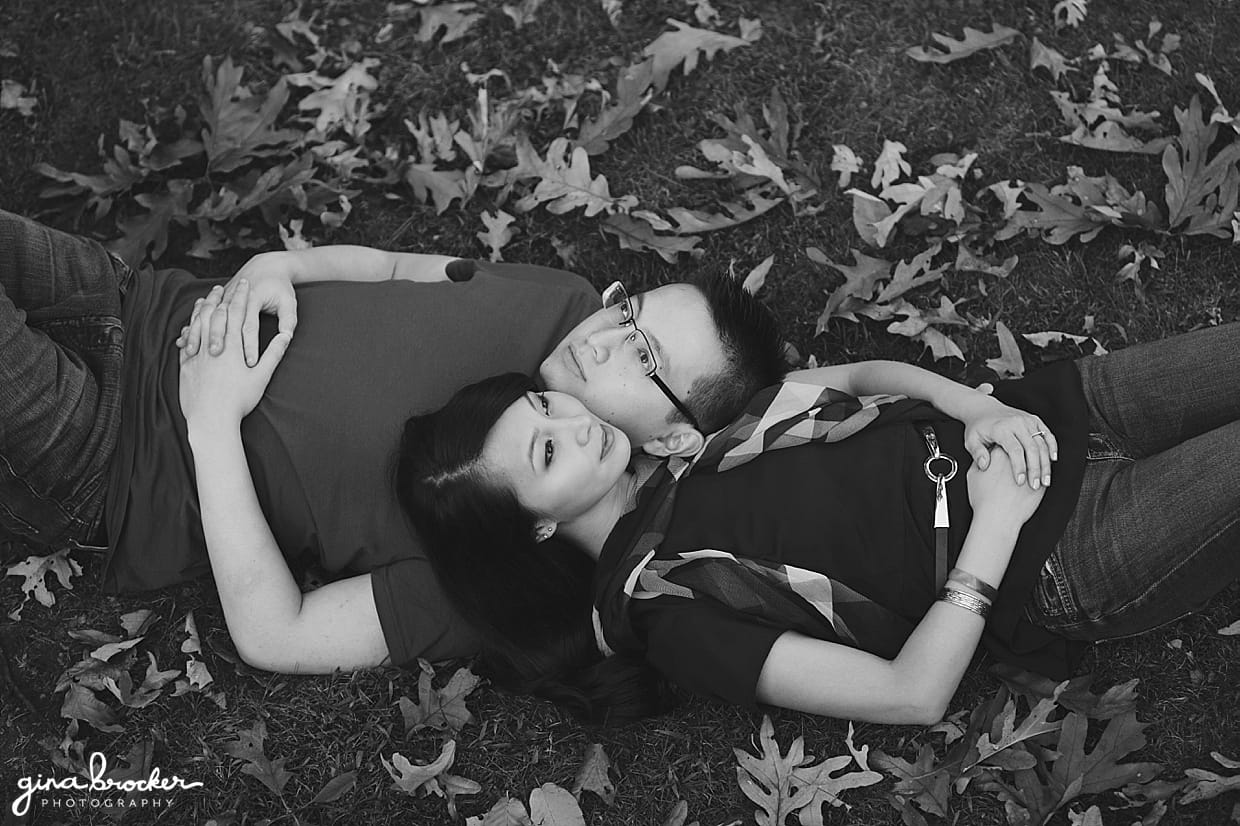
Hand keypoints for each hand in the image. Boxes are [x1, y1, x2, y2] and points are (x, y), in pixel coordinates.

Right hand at [177, 251, 298, 365]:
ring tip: (191, 353)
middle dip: (218, 341)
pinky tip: (182, 343)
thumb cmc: (280, 287)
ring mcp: (222, 298)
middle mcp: (234, 297)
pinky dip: (191, 328)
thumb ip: (289, 320)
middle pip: (223, 322)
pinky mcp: (216, 300)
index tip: (250, 364)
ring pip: (207, 318)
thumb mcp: (289, 302)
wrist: (266, 266)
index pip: (250, 327)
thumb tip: (287, 338)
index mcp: (253, 298)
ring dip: (198, 335)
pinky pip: (199, 315)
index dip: (250, 346)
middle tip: (215, 362)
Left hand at [179, 279, 290, 430]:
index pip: (236, 313)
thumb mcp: (261, 377)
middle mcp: (212, 346)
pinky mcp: (185, 365)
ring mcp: (196, 355)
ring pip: (198, 323)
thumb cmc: (239, 401)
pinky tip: (192, 323)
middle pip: (215, 313)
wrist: (211, 421)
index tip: (245, 284)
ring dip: (203, 308)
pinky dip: (190, 327)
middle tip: (226, 285)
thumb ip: (273, 353)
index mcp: (232, 347)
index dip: (241, 296)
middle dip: (222, 297)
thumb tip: (286, 336)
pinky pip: (187, 339)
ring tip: (208, 297)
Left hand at [958, 391, 1057, 490]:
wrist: (983, 409)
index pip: (1014, 450)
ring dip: (1045, 463)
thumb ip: (977, 453)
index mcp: (1001, 428)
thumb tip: (984, 465)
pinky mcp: (1034, 420)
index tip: (1020, 482)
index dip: (1019, 467)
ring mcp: (1027, 420)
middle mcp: (1016, 423)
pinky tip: (1053, 460)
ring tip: (1045, 480)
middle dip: (1035, 469)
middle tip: (1035, 485)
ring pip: (1042, 443)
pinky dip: (1052, 446)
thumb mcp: (971, 440)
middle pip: (1032, 448)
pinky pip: (1047, 434)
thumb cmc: (978, 428)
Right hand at [966, 446, 1044, 525]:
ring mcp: (1031, 471)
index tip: (1002, 448)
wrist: (997, 519)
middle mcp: (1017, 460)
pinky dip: (1041, 472)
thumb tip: (982, 458)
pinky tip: (1034, 476)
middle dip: (1023, 449)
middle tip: (1017, 454)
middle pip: (1024, 447)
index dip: (1003, 443)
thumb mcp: (973, 476)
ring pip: (1037, 459)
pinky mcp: (1040, 483)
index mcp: (1000, 453)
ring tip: (1029, 464)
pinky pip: (1044, 473)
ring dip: (1035, 459)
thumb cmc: (985, 501)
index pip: (1006, 441)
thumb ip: (979, 461)